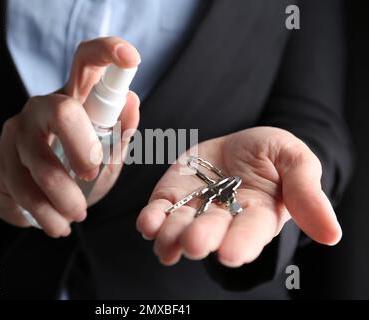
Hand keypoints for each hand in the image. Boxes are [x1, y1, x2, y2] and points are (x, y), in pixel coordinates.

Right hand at [0, 37, 140, 237]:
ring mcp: (17, 130)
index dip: (108, 52)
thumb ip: (119, 132)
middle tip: (91, 175)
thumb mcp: (105, 153)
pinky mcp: (1, 159)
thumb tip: (132, 102)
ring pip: (41, 162)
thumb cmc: (72, 167)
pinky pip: (24, 190)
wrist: (22, 192)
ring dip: (64, 197)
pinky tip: (58, 224)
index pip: (86, 61)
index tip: (131, 58)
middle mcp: (43, 106)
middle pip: (61, 111)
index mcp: (74, 98)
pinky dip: (47, 214)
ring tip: (77, 214)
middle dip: (83, 149)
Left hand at [137, 127, 341, 266]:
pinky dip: (151, 221)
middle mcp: (224, 220)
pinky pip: (159, 213)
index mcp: (258, 215)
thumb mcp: (293, 159)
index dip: (241, 243)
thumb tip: (333, 234)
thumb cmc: (269, 152)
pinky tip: (148, 224)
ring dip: (172, 236)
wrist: (237, 143)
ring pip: (180, 229)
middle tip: (195, 243)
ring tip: (166, 240)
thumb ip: (306, 191)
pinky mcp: (172, 198)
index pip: (250, 233)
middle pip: (212, 233)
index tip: (230, 253)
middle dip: (202, 238)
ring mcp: (195, 211)